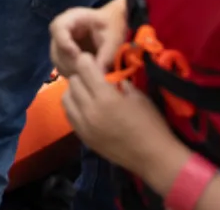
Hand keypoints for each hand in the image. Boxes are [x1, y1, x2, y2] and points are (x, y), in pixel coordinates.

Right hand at [51, 5, 125, 76]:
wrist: (112, 26)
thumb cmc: (112, 27)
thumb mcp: (114, 37)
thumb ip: (107, 54)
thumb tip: (99, 73)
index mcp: (72, 17)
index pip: (58, 27)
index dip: (64, 42)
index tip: (78, 55)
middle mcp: (61, 29)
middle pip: (56, 47)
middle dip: (71, 62)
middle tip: (89, 71)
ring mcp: (59, 42)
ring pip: (57, 59)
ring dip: (72, 69)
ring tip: (90, 74)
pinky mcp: (61, 54)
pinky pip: (61, 66)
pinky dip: (72, 72)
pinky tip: (86, 75)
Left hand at [62, 53, 174, 172]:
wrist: (154, 159)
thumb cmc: (151, 125)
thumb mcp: (139, 96)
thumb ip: (118, 82)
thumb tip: (105, 73)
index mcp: (106, 97)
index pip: (83, 67)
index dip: (87, 60)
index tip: (93, 61)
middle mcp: (89, 110)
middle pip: (73, 82)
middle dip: (82, 76)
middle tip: (93, 78)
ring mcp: (83, 125)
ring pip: (66, 98)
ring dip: (75, 91)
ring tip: (88, 93)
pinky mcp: (82, 137)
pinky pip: (69, 115)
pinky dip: (74, 106)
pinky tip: (86, 107)